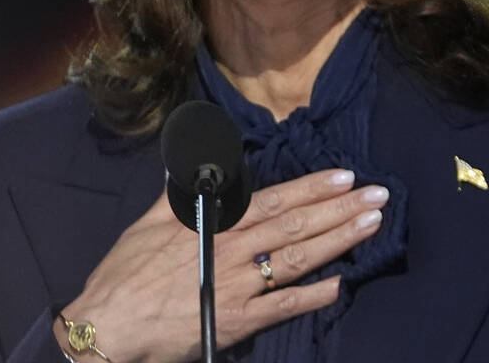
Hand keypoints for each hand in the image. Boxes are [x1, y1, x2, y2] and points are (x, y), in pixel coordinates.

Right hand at [54, 168, 387, 362]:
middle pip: (297, 226)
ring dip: (339, 242)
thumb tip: (195, 165)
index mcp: (215, 223)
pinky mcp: (238, 321)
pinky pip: (284, 306)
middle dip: (341, 209)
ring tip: (372, 226)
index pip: (275, 200)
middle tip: (378, 196)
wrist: (109, 323)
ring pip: (299, 260)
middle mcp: (233, 250)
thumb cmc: (125, 272)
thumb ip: (180, 193)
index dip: (313, 188)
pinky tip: (341, 284)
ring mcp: (239, 287)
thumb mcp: (149, 222)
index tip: (345, 177)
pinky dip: (314, 296)